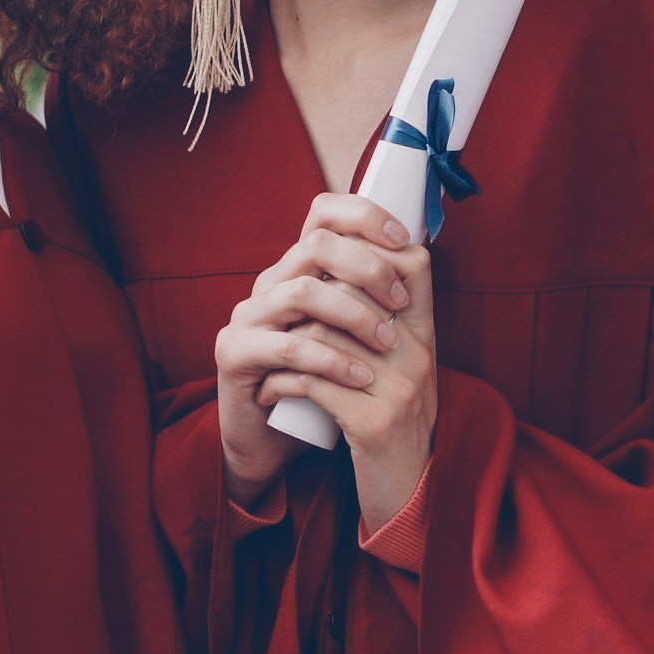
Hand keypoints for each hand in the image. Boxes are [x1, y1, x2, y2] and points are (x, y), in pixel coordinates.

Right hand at [212, 194, 439, 530]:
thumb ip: (372, 296)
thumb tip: (419, 255)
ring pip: (301, 293)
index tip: (403, 238)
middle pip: (315, 245)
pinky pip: (286, 348)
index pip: (323, 214)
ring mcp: (247, 317)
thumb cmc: (319, 383)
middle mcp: (268, 284)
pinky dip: (330, 360)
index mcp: (296, 270)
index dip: (363, 216)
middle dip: (367, 268)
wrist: (271, 439)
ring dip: (353, 315)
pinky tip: (360, 377)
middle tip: (400, 302)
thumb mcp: (350, 335)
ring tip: (386, 344)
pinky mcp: (234, 354)